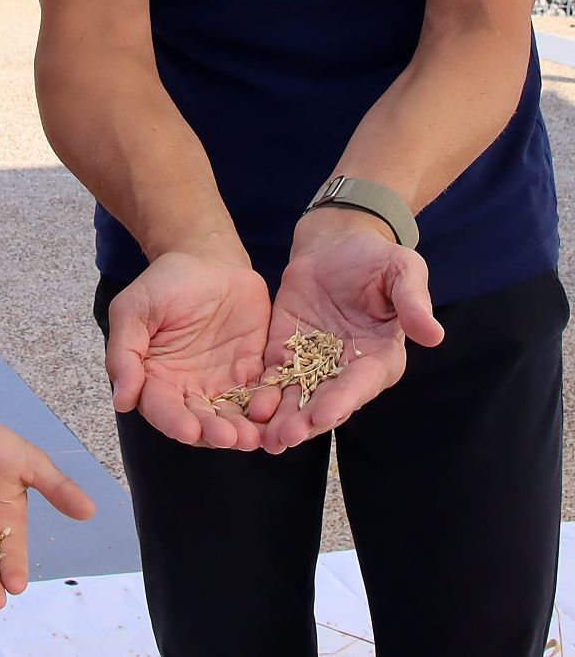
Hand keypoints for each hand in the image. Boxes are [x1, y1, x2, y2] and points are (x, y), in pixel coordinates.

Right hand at [106, 251, 272, 449]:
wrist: (208, 259)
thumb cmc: (166, 282)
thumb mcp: (134, 308)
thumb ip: (124, 352)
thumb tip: (121, 399)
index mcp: (156, 379)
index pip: (162, 409)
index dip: (174, 422)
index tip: (188, 430)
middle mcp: (189, 390)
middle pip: (201, 422)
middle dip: (215, 433)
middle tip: (229, 438)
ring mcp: (223, 384)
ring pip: (232, 417)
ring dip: (242, 431)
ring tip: (252, 437)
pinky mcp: (252, 371)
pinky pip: (261, 394)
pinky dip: (267, 407)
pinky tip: (272, 412)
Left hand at [253, 211, 443, 453]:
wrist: (338, 242)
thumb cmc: (378, 258)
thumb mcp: (403, 271)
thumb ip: (413, 302)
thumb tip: (434, 335)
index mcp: (380, 357)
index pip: (360, 384)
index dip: (342, 400)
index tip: (323, 416)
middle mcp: (347, 369)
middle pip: (325, 401)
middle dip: (305, 421)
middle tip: (283, 438)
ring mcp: (314, 363)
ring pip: (297, 397)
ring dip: (280, 419)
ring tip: (261, 437)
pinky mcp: (286, 350)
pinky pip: (274, 376)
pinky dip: (262, 393)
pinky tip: (246, 408)